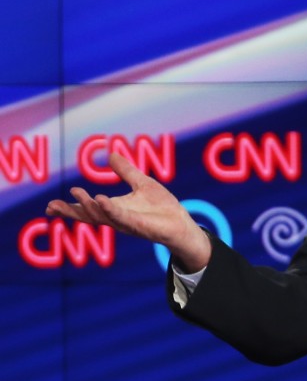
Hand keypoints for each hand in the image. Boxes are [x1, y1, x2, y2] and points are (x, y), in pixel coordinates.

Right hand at [46, 152, 211, 271]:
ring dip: (89, 207)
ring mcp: (127, 223)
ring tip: (79, 194)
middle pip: (88, 216)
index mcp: (114, 209)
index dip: (69, 208)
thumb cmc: (162, 207)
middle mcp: (116, 218)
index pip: (87, 209)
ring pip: (103, 217)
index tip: (50, 206)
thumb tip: (110, 154)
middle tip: (53, 205)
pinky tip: (101, 200)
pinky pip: (122, 217)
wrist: (181, 222)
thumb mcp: (141, 183)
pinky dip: (110, 209)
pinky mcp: (139, 226)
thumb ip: (125, 171)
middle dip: (71, 211)